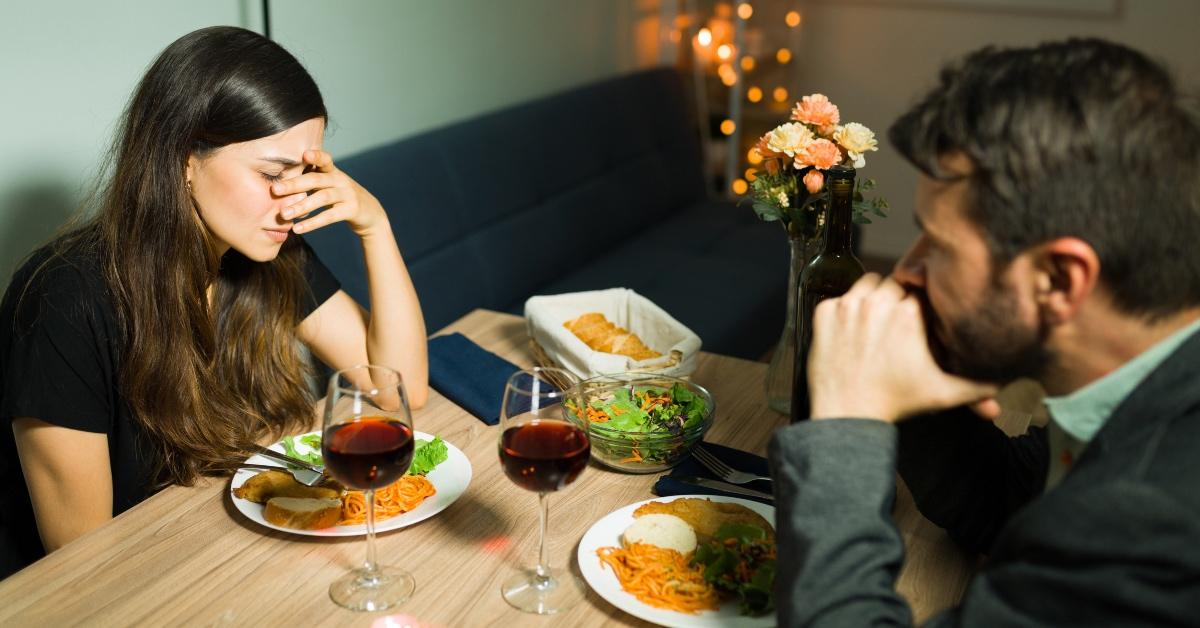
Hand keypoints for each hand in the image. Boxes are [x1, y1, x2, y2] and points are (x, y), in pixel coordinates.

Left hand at [271, 150, 388, 237]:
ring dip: (301, 206)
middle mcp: (341, 180)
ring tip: (284, 214)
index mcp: (333, 172)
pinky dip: (313, 223)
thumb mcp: (330, 185)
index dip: (316, 156)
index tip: (303, 154)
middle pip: (317, 179)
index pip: (325, 160)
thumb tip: (279, 184)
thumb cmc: (341, 198)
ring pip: (322, 198)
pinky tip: (298, 229)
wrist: (370, 213)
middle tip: (275, 189)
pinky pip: (330, 216)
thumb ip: (311, 181)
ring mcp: (348, 194)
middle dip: (295, 184)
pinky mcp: (352, 210)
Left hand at [807, 273, 998, 422]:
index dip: (921, 304)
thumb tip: (1005, 383)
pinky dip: (845, 309)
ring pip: (868, 283)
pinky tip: (852, 330)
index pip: (921, 291)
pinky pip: (839, 296)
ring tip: (877, 322)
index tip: (917, 319)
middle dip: (898, 299)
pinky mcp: (824, 312)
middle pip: (895, 284)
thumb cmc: (895, 402)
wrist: (847, 414)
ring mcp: (848, 305)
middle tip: (897, 325)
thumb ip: (979, 385)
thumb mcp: (943, 393)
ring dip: (874, 296)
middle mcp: (878, 302)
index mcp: (909, 312)